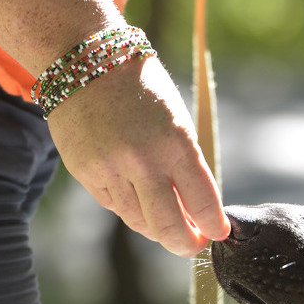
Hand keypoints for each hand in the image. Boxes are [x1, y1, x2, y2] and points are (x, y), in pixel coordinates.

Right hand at [45, 54, 229, 256]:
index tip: (218, 233)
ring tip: (168, 223)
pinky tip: (137, 196)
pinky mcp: (86, 174)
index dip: (213, 225)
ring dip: (157, 228)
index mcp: (175, 142)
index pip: (202, 202)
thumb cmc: (141, 88)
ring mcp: (110, 170)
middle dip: (186, 243)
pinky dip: (130, 208)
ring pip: (139, 221)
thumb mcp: (176, 118)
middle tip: (193, 244)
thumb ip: (185, 163)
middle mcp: (142, 161)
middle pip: (169, 226)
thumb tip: (195, 210)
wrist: (84, 59)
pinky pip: (115, 206)